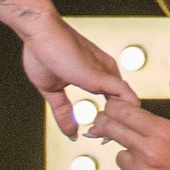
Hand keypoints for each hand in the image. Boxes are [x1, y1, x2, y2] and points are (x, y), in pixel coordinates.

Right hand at [21, 18, 131, 138]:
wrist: (39, 32)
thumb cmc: (43, 53)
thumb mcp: (52, 90)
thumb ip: (63, 111)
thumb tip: (71, 132)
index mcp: (98, 76)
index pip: (114, 103)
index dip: (106, 122)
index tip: (92, 133)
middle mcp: (108, 73)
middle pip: (125, 106)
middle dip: (114, 127)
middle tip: (96, 137)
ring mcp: (108, 74)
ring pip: (130, 106)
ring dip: (118, 125)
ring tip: (99, 134)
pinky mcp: (104, 76)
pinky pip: (128, 98)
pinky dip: (122, 117)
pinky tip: (105, 126)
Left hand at [92, 74, 169, 169]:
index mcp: (163, 134)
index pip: (123, 112)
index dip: (114, 105)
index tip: (113, 104)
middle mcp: (147, 156)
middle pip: (112, 130)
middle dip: (106, 121)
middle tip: (107, 119)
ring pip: (120, 156)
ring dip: (129, 151)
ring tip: (150, 154)